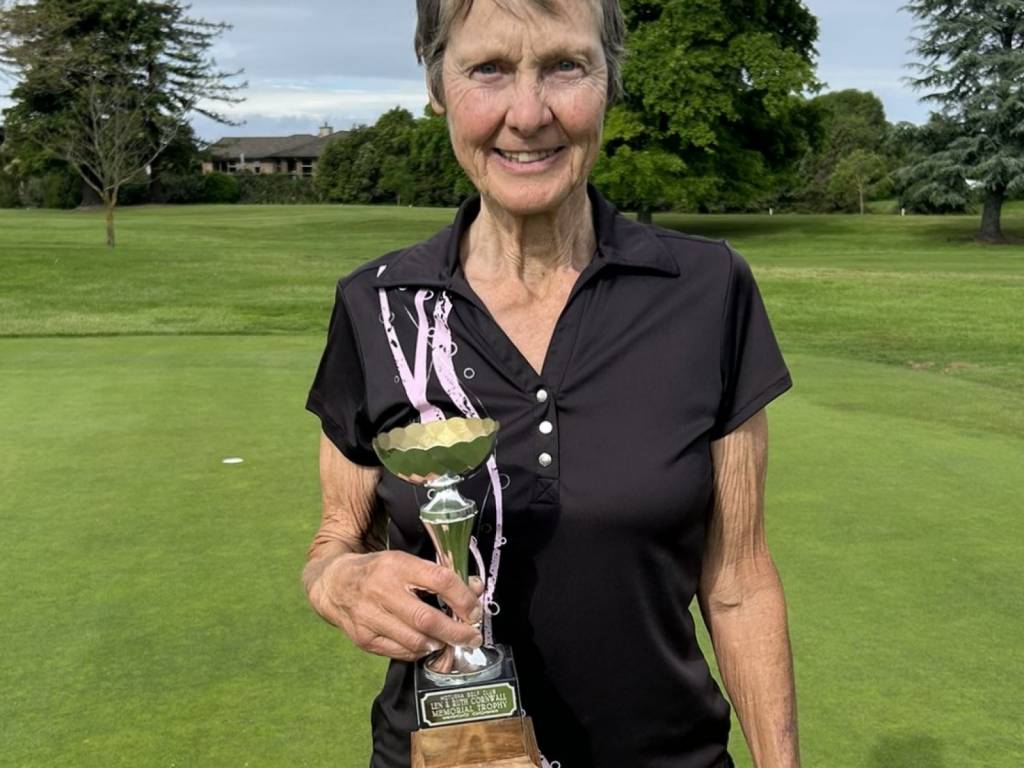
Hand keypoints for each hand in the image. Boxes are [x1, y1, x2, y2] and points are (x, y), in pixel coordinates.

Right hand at [308, 550, 484, 661]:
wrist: (333, 583)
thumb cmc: (378, 571)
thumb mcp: (405, 562)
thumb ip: (438, 576)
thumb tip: (475, 591)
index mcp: (397, 565)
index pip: (440, 580)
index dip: (463, 598)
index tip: (475, 610)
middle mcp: (381, 591)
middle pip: (427, 619)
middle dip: (457, 631)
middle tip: (472, 636)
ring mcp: (369, 617)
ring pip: (415, 640)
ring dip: (440, 644)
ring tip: (450, 640)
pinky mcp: (363, 638)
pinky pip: (401, 652)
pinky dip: (420, 651)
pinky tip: (427, 644)